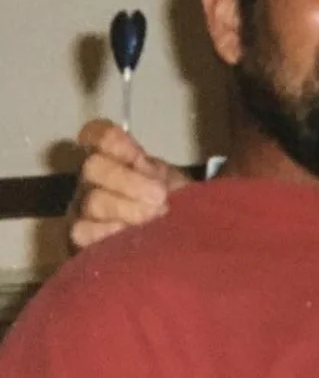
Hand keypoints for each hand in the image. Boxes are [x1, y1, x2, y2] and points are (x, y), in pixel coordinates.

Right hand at [69, 119, 191, 250]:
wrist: (179, 242)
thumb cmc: (175, 208)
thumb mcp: (175, 184)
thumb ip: (156, 170)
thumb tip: (143, 163)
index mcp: (116, 158)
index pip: (100, 135)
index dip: (114, 142)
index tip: (137, 157)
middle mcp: (93, 179)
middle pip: (94, 166)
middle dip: (130, 182)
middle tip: (160, 198)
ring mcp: (82, 207)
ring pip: (92, 200)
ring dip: (127, 210)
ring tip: (154, 219)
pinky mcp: (80, 237)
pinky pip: (81, 231)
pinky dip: (107, 232)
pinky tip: (128, 235)